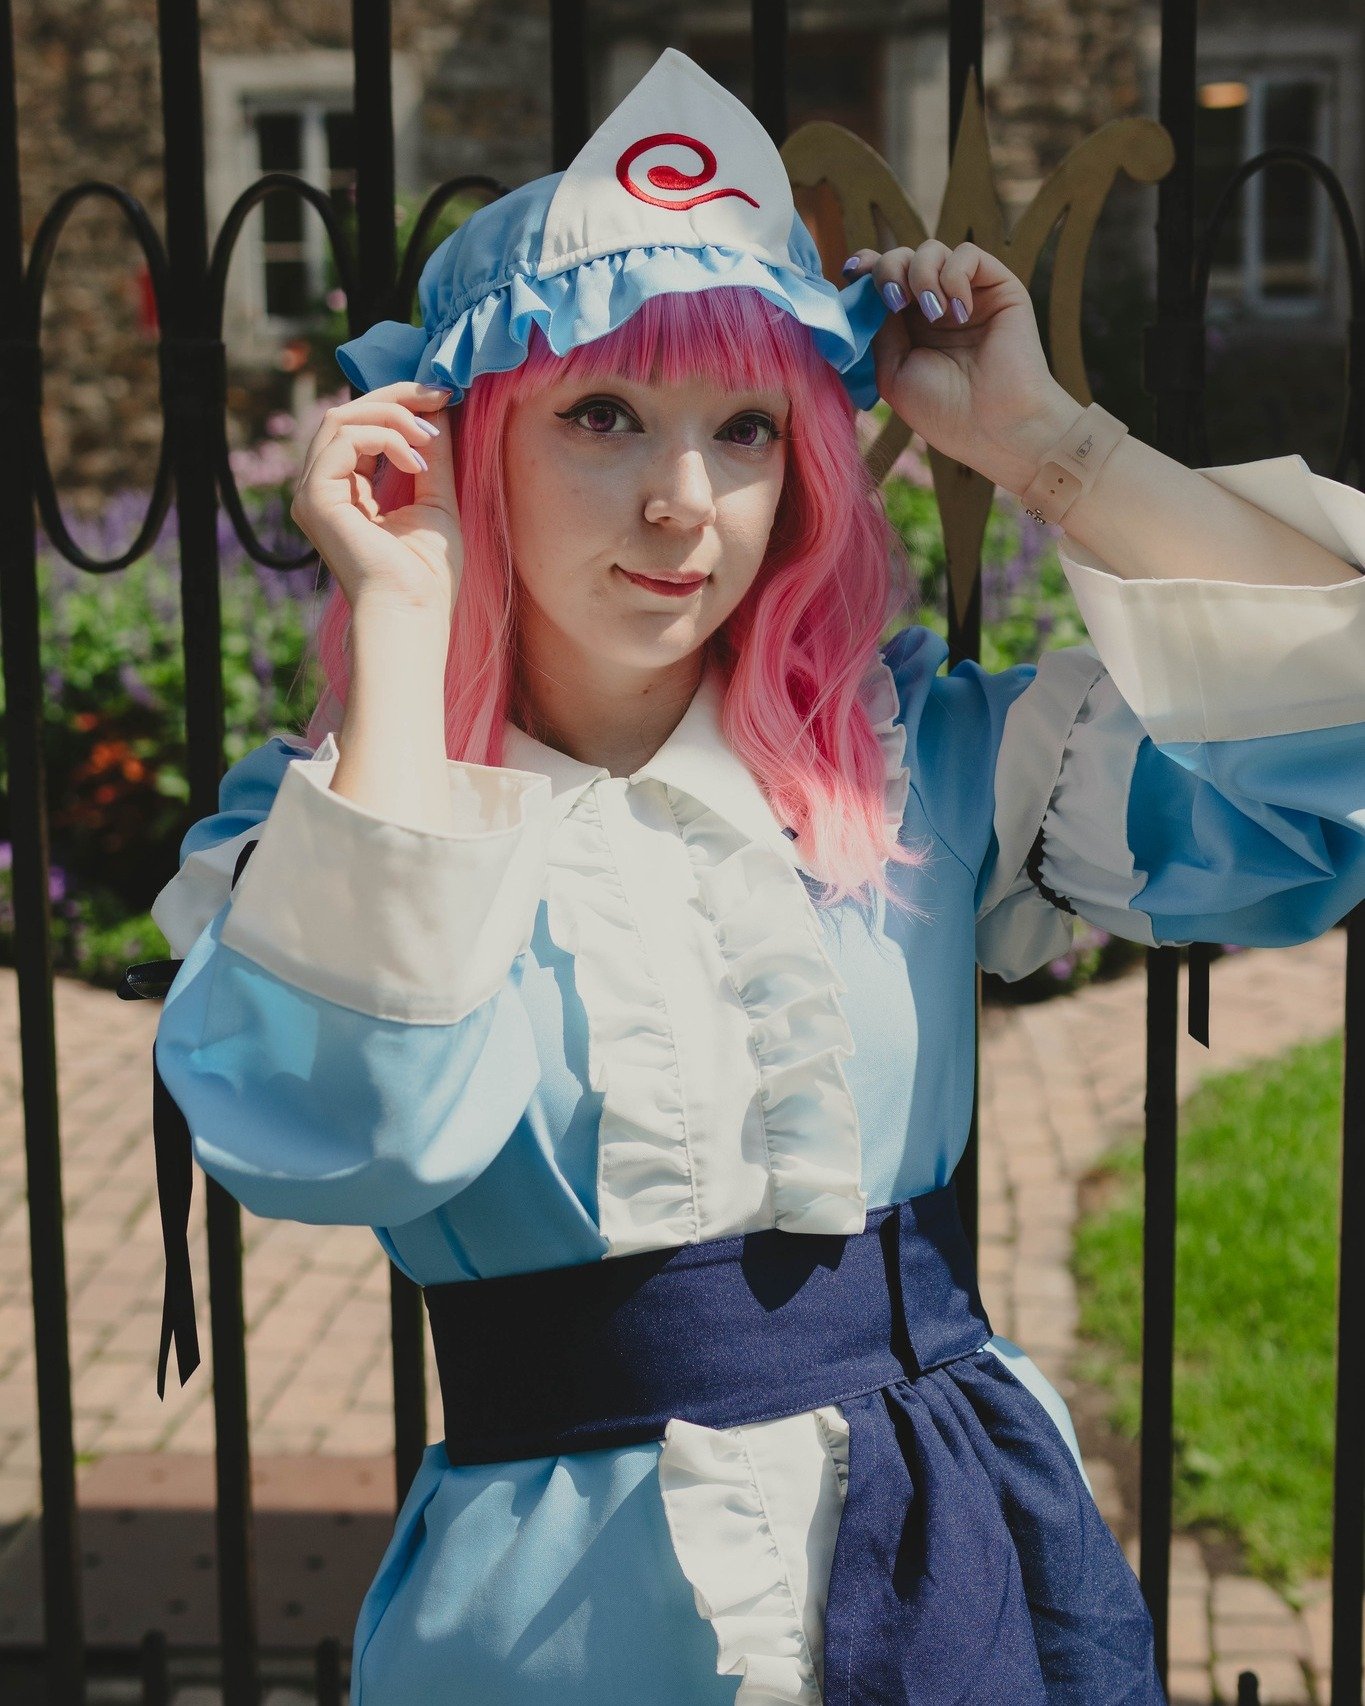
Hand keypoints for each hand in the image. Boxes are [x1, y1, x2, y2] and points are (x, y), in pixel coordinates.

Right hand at [290, 380, 463, 618]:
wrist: (413, 611)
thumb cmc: (427, 573)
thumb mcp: (435, 499)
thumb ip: (431, 454)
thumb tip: (436, 408)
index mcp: (347, 491)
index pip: (361, 427)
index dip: (399, 403)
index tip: (442, 396)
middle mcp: (323, 488)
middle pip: (346, 413)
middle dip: (396, 397)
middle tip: (439, 396)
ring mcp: (313, 493)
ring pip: (340, 418)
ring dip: (393, 415)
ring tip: (429, 439)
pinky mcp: (315, 497)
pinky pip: (343, 439)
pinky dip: (384, 438)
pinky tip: (416, 463)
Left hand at [847, 239, 1083, 493]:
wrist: (994, 426)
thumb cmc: (944, 410)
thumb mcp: (893, 372)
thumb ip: (878, 328)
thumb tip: (864, 290)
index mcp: (907, 327)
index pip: (881, 281)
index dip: (864, 267)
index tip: (850, 271)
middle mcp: (934, 306)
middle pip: (900, 257)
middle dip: (888, 270)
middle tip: (895, 301)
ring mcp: (965, 294)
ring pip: (931, 250)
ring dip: (921, 274)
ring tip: (933, 313)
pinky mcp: (997, 286)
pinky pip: (967, 254)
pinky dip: (954, 276)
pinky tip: (959, 312)